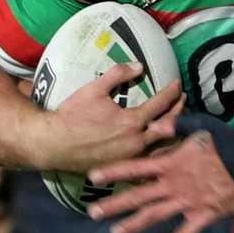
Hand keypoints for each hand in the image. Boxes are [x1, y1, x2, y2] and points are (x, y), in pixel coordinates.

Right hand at [34, 63, 182, 171]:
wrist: (51, 144)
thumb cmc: (72, 115)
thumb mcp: (94, 89)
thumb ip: (118, 74)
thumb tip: (139, 65)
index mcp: (132, 121)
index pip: (161, 104)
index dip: (171, 92)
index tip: (177, 84)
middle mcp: (136, 141)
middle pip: (168, 125)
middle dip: (177, 111)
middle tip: (182, 100)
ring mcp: (130, 157)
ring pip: (161, 145)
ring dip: (170, 132)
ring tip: (175, 122)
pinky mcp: (122, 166)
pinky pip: (147, 161)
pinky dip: (157, 152)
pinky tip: (159, 147)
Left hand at [87, 131, 233, 232]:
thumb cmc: (227, 142)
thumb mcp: (201, 126)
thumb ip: (176, 124)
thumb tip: (155, 124)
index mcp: (172, 163)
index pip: (136, 167)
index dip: (114, 171)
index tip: (93, 176)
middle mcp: (174, 184)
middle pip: (139, 195)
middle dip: (115, 204)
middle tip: (93, 212)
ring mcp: (187, 201)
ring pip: (156, 215)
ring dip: (135, 225)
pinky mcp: (203, 214)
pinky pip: (187, 231)